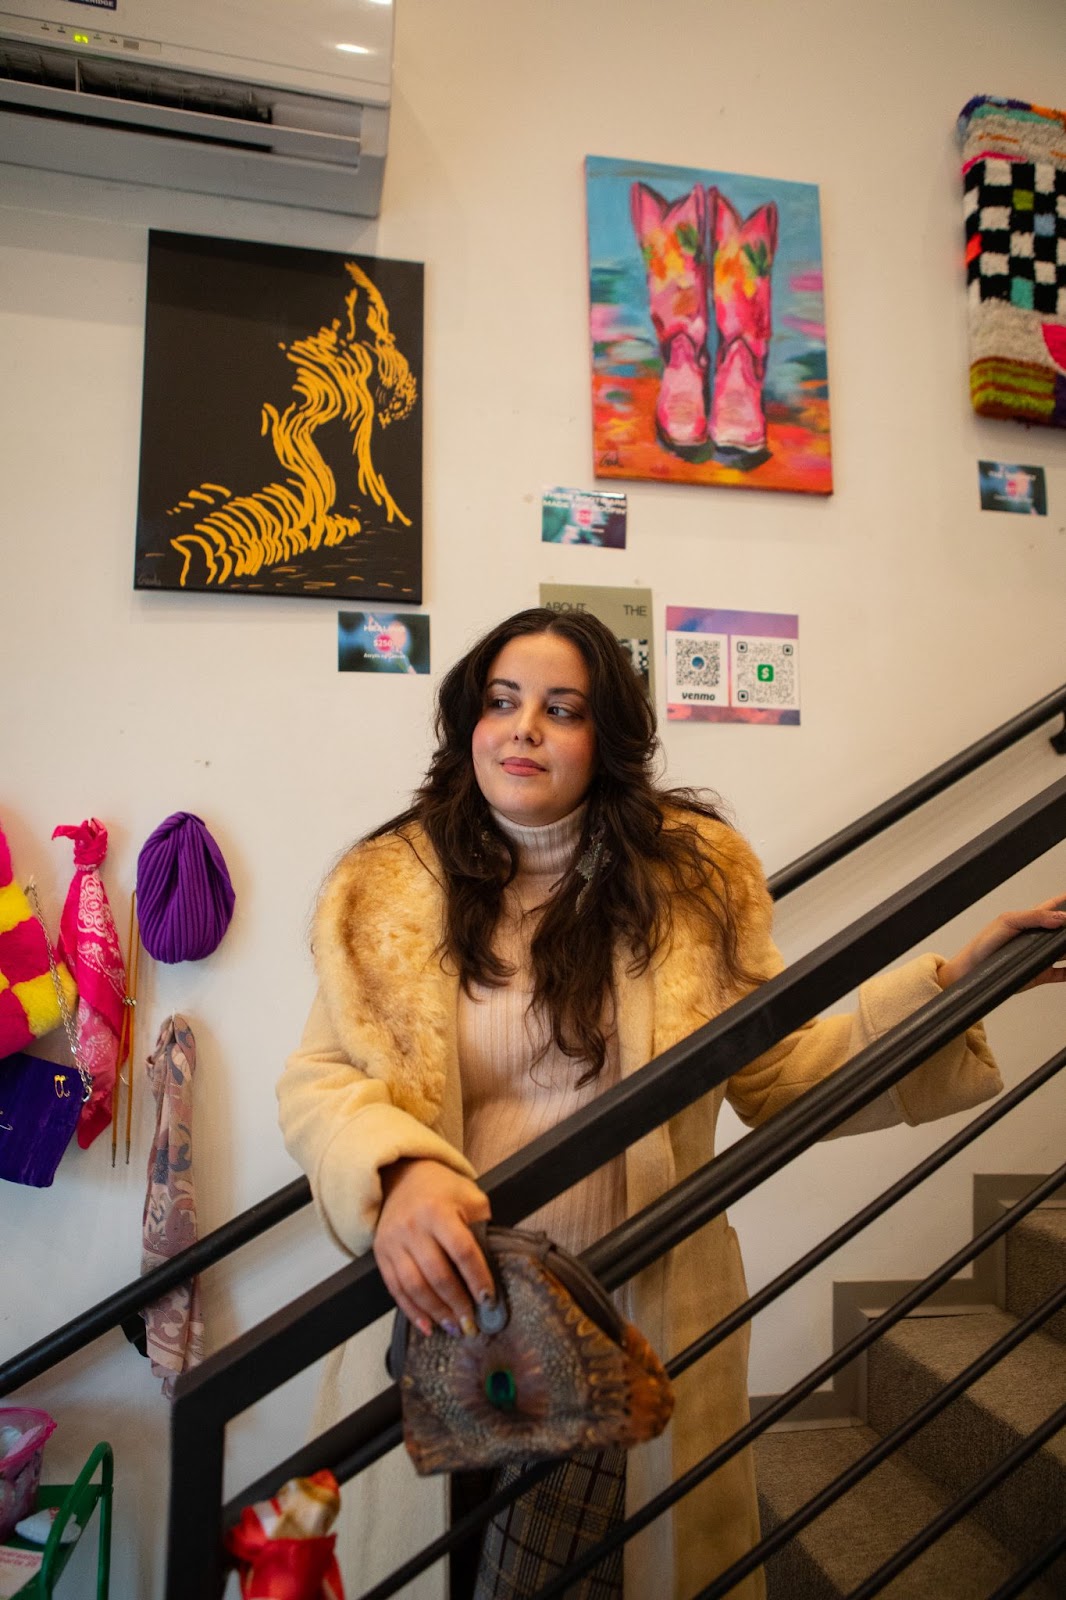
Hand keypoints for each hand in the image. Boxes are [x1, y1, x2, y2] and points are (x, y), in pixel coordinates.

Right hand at [373, 1158, 494, 1337]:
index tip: (489, 1299)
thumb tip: (493, 1267)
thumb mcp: (469, 1196)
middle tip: (472, 1323)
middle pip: (437, 1274)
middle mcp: (412, 1227)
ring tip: (454, 1328)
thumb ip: (481, 1226)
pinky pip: (395, 1289)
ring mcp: (393, 1242)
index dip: (477, 1277)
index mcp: (437, 1210)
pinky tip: (428, 1326)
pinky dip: (412, 1311)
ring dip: (436, 1312)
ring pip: (414, 1286)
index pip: (462, 1250)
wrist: (402, 1177)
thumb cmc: (443, 1190)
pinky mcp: (380, 1254)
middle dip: (457, 1303)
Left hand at [937, 897, 1065, 990]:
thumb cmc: (984, 943)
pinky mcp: (1041, 974)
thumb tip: (1060, 916)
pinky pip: (1063, 974)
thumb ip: (1034, 917)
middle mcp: (1039, 938)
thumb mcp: (1008, 922)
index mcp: (1031, 920)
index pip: (1053, 907)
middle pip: (1064, 931)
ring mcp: (1041, 956)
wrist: (972, 970)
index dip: (1065, 902)